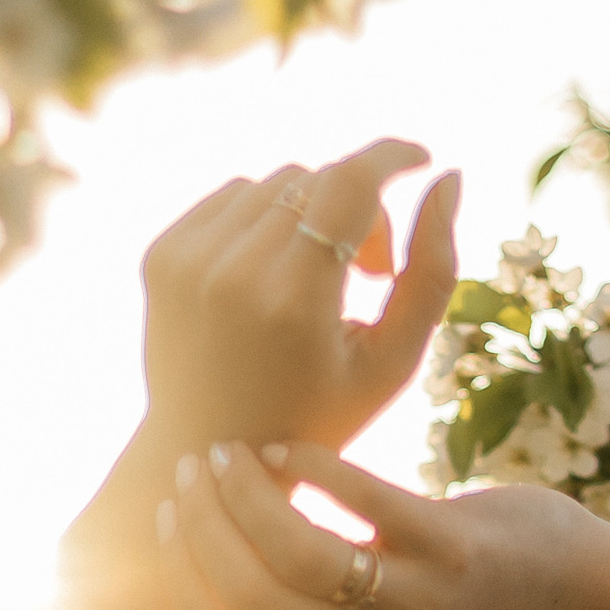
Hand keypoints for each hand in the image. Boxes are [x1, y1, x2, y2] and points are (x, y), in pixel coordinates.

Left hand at [141, 142, 461, 462]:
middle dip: (358, 209)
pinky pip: (231, 196)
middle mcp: (234, 272)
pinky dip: (263, 219)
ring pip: (274, 182)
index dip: (391, 156)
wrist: (206, 452)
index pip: (349, 182)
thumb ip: (432, 272)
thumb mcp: (392, 361)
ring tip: (320, 277)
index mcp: (294, 301)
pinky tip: (275, 273)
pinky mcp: (161, 255)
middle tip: (372, 271)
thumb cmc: (318, 415)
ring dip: (309, 214)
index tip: (419, 159)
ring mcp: (188, 260)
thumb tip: (449, 178)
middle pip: (317, 181)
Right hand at [167, 441, 609, 609]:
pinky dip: (308, 466)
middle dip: (200, 527)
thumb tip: (208, 573)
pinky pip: (360, 500)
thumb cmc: (453, 600)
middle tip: (186, 471)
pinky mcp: (453, 546)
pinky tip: (286, 446)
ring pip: (297, 553)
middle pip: (251, 594)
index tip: (165, 522)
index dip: (181, 582)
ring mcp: (417, 600)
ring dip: (244, 495)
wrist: (571, 599)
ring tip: (224, 453)